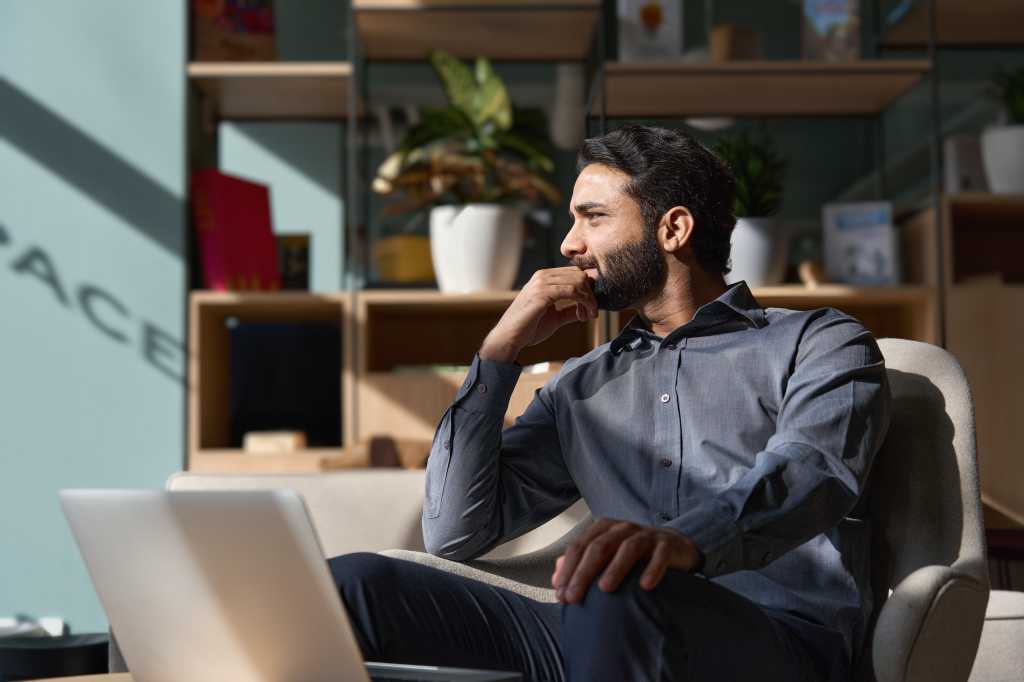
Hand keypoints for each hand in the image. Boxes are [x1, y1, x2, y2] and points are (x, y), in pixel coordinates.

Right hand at [479, 267, 598, 362]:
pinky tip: (582, 316)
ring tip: (587, 316)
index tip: (590, 309)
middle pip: (580, 275)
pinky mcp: (542, 293)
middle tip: (591, 314)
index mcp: (544, 278)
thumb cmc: (528, 329)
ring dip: (589, 300)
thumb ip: (570, 310)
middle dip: (590, 295)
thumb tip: (587, 308)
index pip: (575, 273)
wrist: (509, 338)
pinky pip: (573, 291)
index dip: (587, 290)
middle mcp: (542, 276)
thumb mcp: (555, 317)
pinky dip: (583, 303)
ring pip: (579, 281)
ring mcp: (541, 283)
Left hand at [551, 518, 701, 603]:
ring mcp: (646, 535)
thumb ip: (580, 563)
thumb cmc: (632, 555)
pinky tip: (645, 586)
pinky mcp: (667, 545)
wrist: (673, 546)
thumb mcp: (605, 555)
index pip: (580, 546)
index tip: (560, 592)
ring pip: (628, 548)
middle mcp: (623, 528)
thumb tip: (556, 579)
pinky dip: (652, 569)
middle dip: (584, 573)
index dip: (568, 569)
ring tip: (604, 589)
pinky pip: (660, 555)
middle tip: (574, 597)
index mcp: (604, 529)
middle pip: (600, 547)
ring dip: (615, 568)